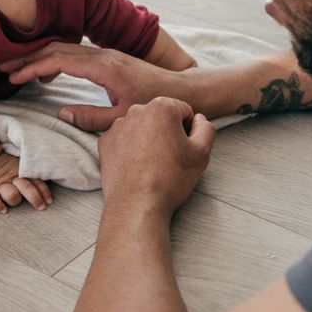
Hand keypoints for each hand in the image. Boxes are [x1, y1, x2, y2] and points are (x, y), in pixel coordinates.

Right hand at [0, 42, 190, 131]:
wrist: (183, 90)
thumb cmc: (153, 104)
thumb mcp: (121, 117)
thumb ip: (91, 117)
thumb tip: (61, 113)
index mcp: (103, 67)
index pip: (59, 60)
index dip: (33, 67)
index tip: (13, 76)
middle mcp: (103, 55)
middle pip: (57, 49)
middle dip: (29, 57)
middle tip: (4, 67)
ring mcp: (107, 53)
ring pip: (66, 48)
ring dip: (41, 56)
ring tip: (19, 68)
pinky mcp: (110, 57)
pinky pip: (75, 52)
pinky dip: (56, 58)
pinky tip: (48, 71)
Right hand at [0, 153, 52, 213]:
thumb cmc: (5, 168)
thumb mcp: (18, 167)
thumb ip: (30, 175)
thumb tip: (46, 185)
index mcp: (21, 173)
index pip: (36, 181)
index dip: (43, 191)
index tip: (49, 201)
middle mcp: (12, 179)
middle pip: (26, 187)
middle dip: (35, 198)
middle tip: (41, 207)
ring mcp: (0, 185)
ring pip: (11, 194)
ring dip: (15, 199)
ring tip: (15, 201)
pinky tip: (3, 209)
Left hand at [98, 98, 214, 214]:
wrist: (137, 204)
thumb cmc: (170, 178)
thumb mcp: (202, 153)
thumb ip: (206, 128)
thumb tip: (198, 120)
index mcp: (162, 107)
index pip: (183, 111)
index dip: (188, 131)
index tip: (184, 148)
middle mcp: (136, 110)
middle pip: (160, 116)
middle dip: (167, 132)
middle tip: (170, 158)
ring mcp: (117, 126)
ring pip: (141, 127)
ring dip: (148, 139)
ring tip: (152, 164)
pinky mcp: (105, 142)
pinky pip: (124, 139)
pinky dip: (131, 149)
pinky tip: (137, 166)